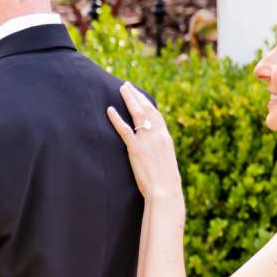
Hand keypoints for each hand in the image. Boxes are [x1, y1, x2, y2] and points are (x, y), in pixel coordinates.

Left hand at [107, 81, 180, 202]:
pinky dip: (116, 119)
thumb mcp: (166, 163)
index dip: (147, 104)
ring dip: (129, 99)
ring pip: (137, 113)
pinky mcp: (135, 149)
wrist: (165, 191)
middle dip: (136, 95)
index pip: (156, 115)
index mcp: (166, 138)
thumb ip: (159, 153)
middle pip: (146, 109)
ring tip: (121, 88)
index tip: (140, 96)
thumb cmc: (166, 183)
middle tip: (127, 85)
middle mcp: (158, 135)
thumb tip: (154, 152)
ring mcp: (147, 140)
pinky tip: (110, 110)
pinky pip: (124, 129)